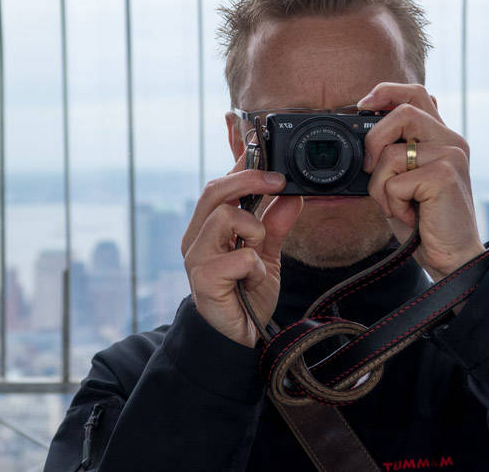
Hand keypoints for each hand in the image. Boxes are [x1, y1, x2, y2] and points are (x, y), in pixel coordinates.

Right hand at [181, 151, 303, 347]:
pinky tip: (253, 281)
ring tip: (257, 252)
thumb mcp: (267, 254)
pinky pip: (239, 256)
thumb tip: (291, 195)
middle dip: (249, 180)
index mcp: (208, 228)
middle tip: (278, 182)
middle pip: (214, 190)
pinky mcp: (203, 279)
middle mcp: (197, 238)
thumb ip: (276, 225)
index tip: (263, 151)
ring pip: (224, 216)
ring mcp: (197, 257)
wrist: (239, 338)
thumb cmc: (247, 296)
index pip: (218, 184)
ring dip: (253, 230)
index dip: (239, 164)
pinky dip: (255, 267)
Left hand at [358, 82, 483, 284]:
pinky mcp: (445, 176)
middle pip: (403, 111)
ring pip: (391, 152)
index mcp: (442, 137)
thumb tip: (365, 129)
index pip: (417, 93)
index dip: (387, 91)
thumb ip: (393, 153)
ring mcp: (451, 156)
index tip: (362, 105)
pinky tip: (411, 215)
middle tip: (369, 168)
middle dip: (374, 139)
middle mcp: (451, 141)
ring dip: (380, 185)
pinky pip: (395, 180)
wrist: (452, 258)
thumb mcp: (403, 181)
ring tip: (398, 204)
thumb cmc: (424, 222)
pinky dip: (392, 203)